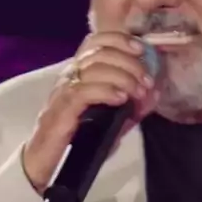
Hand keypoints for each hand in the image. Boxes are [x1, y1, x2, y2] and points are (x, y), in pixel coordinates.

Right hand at [23, 31, 157, 192]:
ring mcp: (63, 91)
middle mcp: (69, 76)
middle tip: (147, 80)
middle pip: (99, 52)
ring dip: (123, 77)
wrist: (46, 163)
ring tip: (139, 91)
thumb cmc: (78, 141)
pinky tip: (120, 99)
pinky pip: (83, 91)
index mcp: (79, 73)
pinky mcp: (61, 109)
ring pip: (93, 69)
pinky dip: (106, 91)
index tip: (141, 49)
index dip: (119, 39)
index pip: (95, 41)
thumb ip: (131, 108)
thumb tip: (154, 94)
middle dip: (129, 62)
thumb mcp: (111, 121)